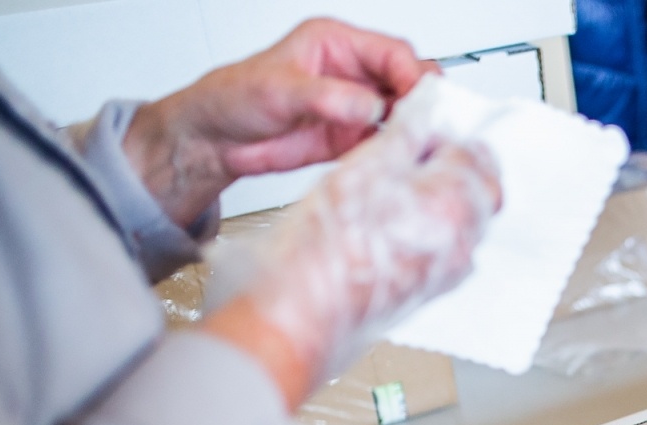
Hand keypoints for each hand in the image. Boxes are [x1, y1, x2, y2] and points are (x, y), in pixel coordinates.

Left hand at [124, 19, 437, 227]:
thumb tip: (370, 107)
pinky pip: (389, 142)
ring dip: (415, 127)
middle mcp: (353, 73)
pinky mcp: (354, 137)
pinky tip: (401, 159)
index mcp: (337, 43)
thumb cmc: (236, 97)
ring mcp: (356, 106)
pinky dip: (399, 151)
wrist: (217, 140)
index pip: (393, 52)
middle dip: (423, 100)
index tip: (419, 99)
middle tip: (429, 124)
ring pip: (405, 112)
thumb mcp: (279, 90)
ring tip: (421, 145)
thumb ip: (327, 97)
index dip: (412, 74)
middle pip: (409, 80)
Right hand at [202, 117, 500, 408]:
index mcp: (455, 207)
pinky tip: (389, 221)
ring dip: (440, 197)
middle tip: (414, 152)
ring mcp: (446, 272)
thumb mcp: (363, 168)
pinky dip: (427, 227)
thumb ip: (405, 135)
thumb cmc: (326, 251)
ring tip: (393, 187)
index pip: (475, 154)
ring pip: (461, 221)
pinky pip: (441, 248)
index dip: (447, 133)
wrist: (302, 315)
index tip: (421, 127)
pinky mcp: (426, 290)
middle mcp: (461, 244)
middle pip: (478, 190)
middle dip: (453, 165)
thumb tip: (426, 112)